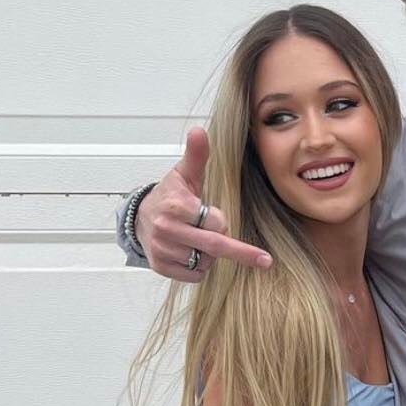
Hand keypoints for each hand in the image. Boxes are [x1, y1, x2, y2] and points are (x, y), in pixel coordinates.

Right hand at [136, 127, 272, 281]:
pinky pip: (195, 275)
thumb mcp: (184, 174)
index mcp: (175, 206)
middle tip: (265, 260)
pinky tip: (189, 253)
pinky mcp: (162, 267)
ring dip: (210, 255)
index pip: (214, 222)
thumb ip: (196, 155)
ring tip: (197, 239)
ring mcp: (163, 250)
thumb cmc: (170, 196)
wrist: (140, 218)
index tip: (214, 216)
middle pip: (213, 245)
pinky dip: (199, 268)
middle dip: (241, 253)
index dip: (219, 220)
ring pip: (205, 261)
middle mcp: (167, 229)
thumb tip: (199, 131)